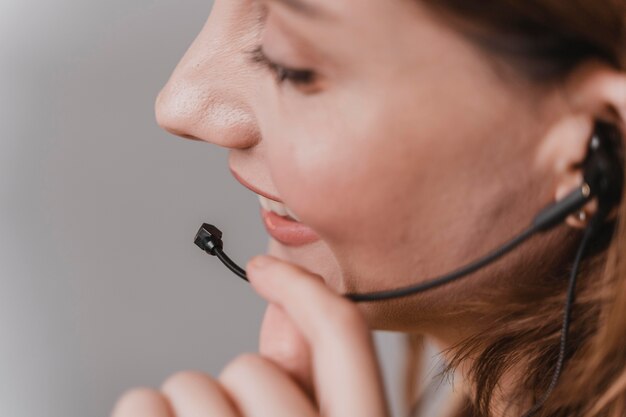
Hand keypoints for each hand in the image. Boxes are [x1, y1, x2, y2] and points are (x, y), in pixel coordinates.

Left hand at [110, 255, 389, 416]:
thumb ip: (305, 370)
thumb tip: (288, 304)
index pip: (344, 334)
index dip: (304, 287)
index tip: (265, 269)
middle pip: (253, 367)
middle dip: (235, 381)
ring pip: (192, 383)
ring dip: (189, 404)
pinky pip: (140, 404)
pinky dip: (144, 413)